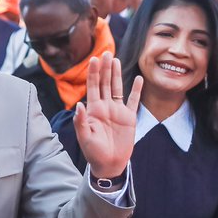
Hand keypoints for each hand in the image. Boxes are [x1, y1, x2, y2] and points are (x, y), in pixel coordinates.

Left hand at [74, 53, 142, 180]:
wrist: (109, 164)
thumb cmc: (94, 153)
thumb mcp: (84, 137)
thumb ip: (81, 121)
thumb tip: (79, 104)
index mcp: (93, 110)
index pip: (93, 87)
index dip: (93, 73)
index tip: (94, 59)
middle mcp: (105, 107)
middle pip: (104, 83)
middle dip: (104, 68)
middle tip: (105, 53)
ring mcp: (117, 111)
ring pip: (116, 88)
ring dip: (116, 74)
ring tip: (115, 60)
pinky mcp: (129, 118)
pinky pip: (133, 101)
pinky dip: (136, 90)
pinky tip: (138, 79)